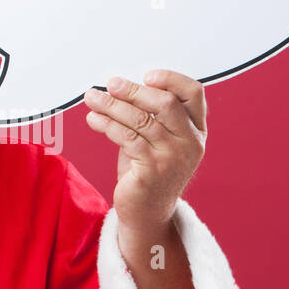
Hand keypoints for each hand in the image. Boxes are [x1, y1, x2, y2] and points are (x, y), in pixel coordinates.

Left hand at [82, 70, 207, 235]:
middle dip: (134, 90)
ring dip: (112, 105)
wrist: (147, 212)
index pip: (193, 93)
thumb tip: (120, 87)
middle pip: (165, 103)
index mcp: (196, 130)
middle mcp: (190, 143)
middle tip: (111, 84)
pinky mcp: (152, 171)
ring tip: (93, 99)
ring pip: (141, 119)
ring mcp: (173, 158)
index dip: (171, 79)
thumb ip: (150, 115)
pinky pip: (127, 138)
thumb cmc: (149, 171)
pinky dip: (107, 124)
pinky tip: (94, 119)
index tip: (147, 76)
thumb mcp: (157, 139)